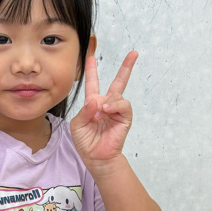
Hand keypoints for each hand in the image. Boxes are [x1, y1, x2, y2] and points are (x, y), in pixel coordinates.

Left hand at [70, 51, 137, 166]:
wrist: (96, 157)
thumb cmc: (85, 142)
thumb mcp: (77, 124)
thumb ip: (85, 110)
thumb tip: (97, 100)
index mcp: (93, 104)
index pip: (93, 83)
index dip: (92, 70)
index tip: (92, 56)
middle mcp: (106, 104)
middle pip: (118, 82)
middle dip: (126, 67)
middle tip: (134, 53)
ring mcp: (117, 110)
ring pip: (116, 94)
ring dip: (106, 103)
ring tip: (99, 116)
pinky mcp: (125, 117)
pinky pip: (123, 104)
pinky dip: (114, 105)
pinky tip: (107, 111)